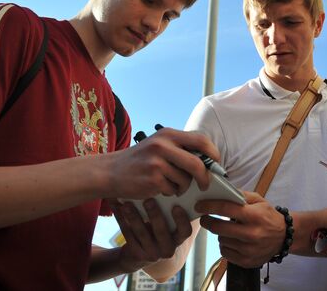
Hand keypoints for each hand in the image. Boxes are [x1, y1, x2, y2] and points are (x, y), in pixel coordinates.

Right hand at [101, 128, 219, 198]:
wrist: (109, 171)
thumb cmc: (140, 160)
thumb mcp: (159, 145)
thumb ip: (180, 148)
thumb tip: (209, 161)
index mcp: (168, 134)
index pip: (201, 140)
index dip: (213, 153)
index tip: (216, 164)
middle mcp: (163, 145)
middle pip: (197, 163)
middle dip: (205, 177)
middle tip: (205, 184)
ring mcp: (157, 162)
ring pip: (185, 179)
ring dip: (183, 187)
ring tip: (172, 185)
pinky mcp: (152, 179)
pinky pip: (173, 190)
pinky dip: (171, 193)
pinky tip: (160, 189)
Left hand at [110, 199, 192, 272]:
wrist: (141, 255)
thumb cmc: (159, 232)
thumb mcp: (169, 227)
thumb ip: (170, 213)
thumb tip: (170, 187)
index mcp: (178, 240)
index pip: (185, 231)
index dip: (182, 220)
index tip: (176, 207)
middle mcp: (167, 250)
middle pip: (161, 232)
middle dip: (154, 215)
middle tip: (148, 200)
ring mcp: (151, 254)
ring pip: (142, 233)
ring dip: (134, 217)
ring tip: (127, 204)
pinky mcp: (136, 254)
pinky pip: (128, 236)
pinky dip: (122, 221)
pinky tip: (117, 209)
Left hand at [197, 191, 285, 267]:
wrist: (284, 237)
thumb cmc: (269, 216)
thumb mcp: (259, 200)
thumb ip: (241, 195)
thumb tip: (221, 192)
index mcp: (254, 216)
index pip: (226, 209)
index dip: (209, 206)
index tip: (199, 206)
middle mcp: (251, 234)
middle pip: (218, 228)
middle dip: (208, 222)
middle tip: (205, 218)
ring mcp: (248, 250)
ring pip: (221, 240)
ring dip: (220, 234)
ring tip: (228, 229)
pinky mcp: (246, 261)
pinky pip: (225, 252)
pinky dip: (225, 245)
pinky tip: (232, 240)